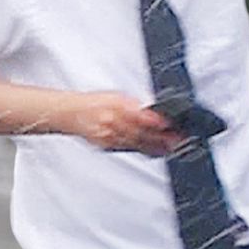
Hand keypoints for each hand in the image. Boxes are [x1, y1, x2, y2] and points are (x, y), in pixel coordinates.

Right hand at [62, 92, 182, 155]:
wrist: (70, 113)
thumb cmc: (94, 103)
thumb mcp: (116, 97)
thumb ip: (136, 106)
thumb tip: (155, 113)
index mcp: (114, 106)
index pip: (139, 115)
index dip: (155, 121)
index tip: (169, 125)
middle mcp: (111, 121)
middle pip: (140, 132)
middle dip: (161, 138)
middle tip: (178, 140)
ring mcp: (108, 136)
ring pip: (136, 143)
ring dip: (156, 147)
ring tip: (172, 148)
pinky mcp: (106, 146)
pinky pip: (128, 149)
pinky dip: (144, 150)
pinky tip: (156, 151)